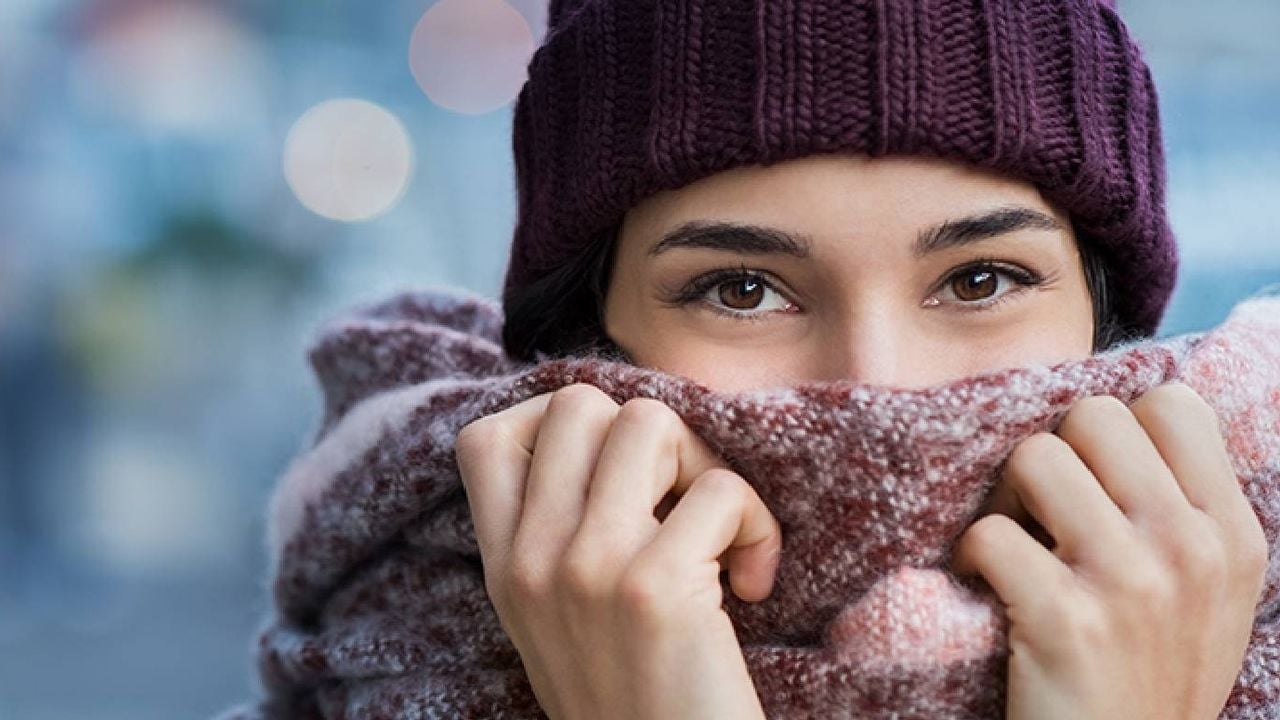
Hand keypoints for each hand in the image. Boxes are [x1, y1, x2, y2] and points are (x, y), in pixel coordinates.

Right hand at [455, 384, 781, 719]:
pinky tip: (754, 585)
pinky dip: (757, 527)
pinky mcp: (653, 588)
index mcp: (504, 567)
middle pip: (580, 405)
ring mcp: (585, 569)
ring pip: (650, 423)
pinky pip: (720, 491)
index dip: (558, 427)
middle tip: (680, 502)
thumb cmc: (636, 701)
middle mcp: (531, 560)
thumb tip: (616, 436)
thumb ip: (558, 538)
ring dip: (707, 467)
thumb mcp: (559, 622)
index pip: (487, 438)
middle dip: (651, 436)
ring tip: (720, 535)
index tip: (616, 476)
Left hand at [951, 382, 1268, 719]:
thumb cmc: (1149, 675)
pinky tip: (987, 585)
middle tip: (1042, 510)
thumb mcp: (1208, 594)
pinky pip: (990, 531)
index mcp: (1232, 534)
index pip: (1173, 404)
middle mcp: (1190, 548)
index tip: (1096, 479)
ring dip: (1006, 500)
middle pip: (1093, 417)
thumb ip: (1184, 510)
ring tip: (1015, 546)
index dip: (1117, 430)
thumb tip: (1119, 424)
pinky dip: (971, 555)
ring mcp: (1130, 582)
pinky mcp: (1064, 619)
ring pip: (1034, 457)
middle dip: (1054, 455)